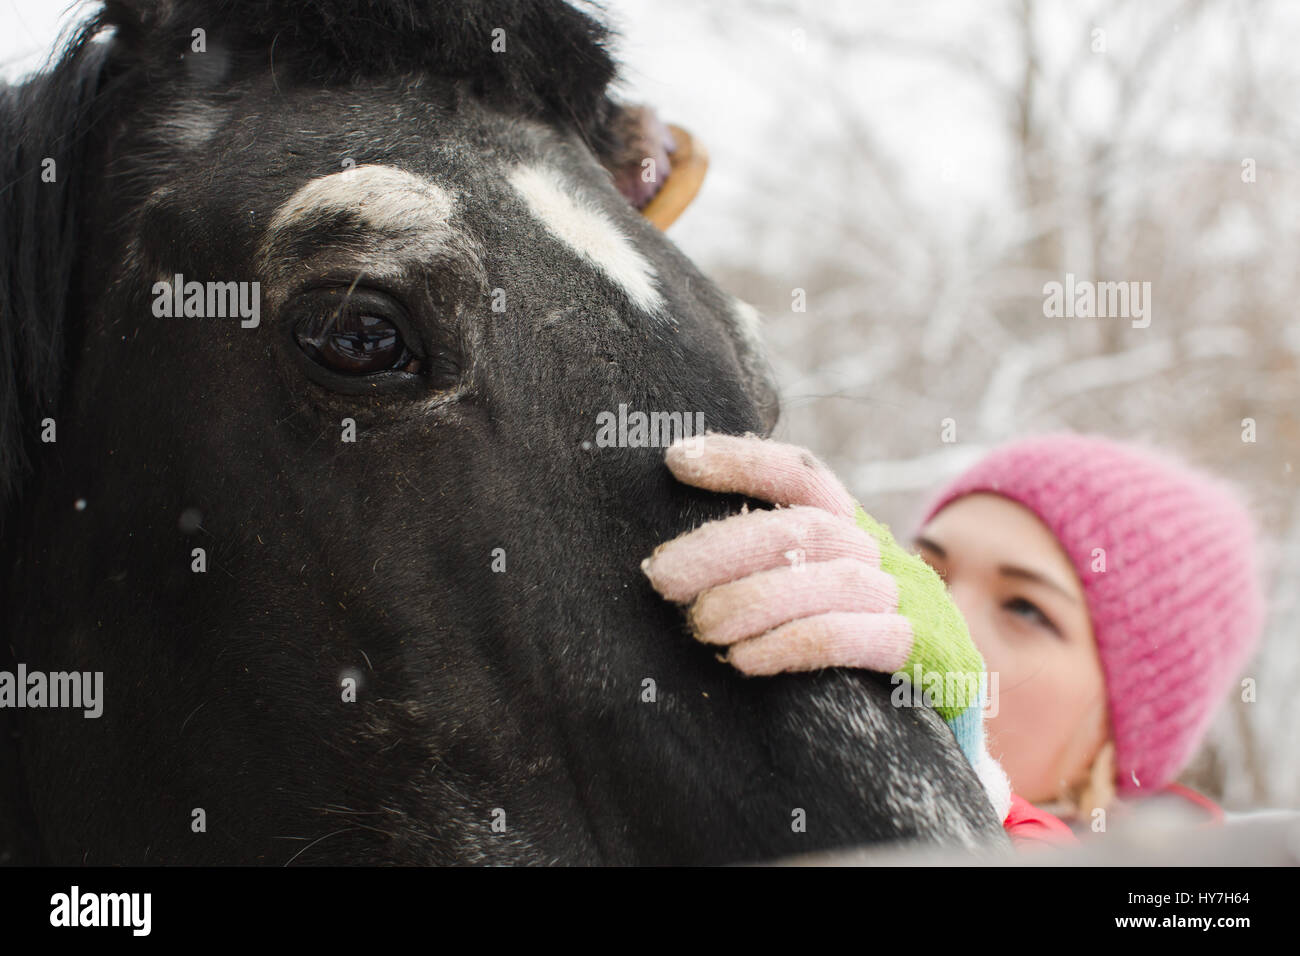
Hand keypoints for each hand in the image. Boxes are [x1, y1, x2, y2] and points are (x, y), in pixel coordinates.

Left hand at [641, 432, 1011, 821]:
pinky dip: (789, 643)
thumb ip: (769, 570)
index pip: (802, 477)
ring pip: (827, 580)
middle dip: (724, 547)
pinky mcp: (927, 654)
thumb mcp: (812, 601)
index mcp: (853, 533)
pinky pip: (849, 637)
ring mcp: (912, 602)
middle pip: (804, 527)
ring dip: (751, 600)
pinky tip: (743, 660)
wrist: (937, 737)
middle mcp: (885, 556)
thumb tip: (672, 561)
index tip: (676, 459)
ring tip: (698, 626)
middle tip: (661, 577)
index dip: (743, 461)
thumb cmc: (848, 663)